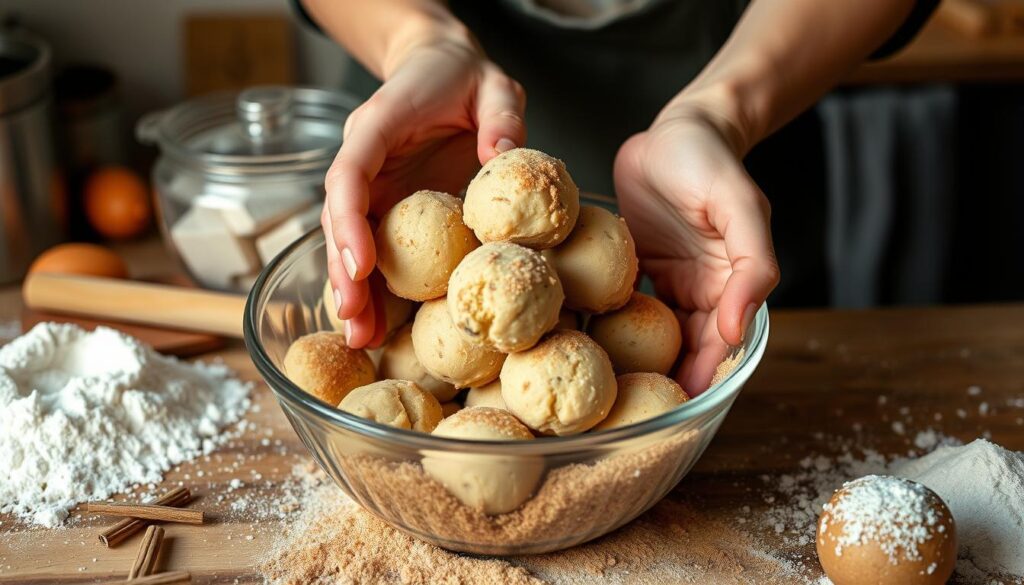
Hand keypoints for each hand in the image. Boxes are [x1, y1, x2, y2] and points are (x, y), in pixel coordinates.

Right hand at [323, 36, 525, 346]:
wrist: (440, 69)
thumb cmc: (462, 77)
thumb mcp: (493, 85)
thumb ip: (501, 115)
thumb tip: (504, 157)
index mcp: (377, 126)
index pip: (349, 173)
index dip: (348, 220)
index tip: (360, 264)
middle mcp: (365, 161)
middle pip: (339, 219)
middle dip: (343, 272)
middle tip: (354, 320)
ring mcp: (372, 187)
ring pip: (350, 242)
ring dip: (354, 290)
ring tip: (363, 338)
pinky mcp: (387, 207)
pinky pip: (377, 248)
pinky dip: (376, 286)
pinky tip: (381, 325)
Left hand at [613, 105, 779, 393]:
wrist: (678, 127)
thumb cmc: (713, 162)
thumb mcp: (742, 208)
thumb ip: (752, 264)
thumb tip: (737, 328)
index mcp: (727, 284)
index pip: (717, 342)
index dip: (701, 375)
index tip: (676, 407)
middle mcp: (696, 289)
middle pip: (681, 346)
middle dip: (660, 379)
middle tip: (627, 411)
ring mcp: (662, 280)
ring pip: (648, 330)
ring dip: (630, 357)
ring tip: (599, 388)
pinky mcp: (630, 264)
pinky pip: (619, 300)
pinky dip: (605, 320)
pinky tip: (579, 340)